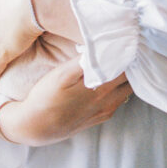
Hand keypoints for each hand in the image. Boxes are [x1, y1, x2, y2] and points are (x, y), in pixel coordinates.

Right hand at [0, 61, 131, 145]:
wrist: (35, 127)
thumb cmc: (46, 97)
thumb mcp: (62, 74)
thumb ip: (85, 62)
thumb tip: (105, 48)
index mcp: (103, 88)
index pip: (128, 67)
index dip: (129, 52)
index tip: (128, 40)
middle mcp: (109, 101)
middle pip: (132, 79)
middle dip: (132, 64)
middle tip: (127, 48)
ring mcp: (105, 110)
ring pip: (126, 90)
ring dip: (126, 77)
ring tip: (118, 61)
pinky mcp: (99, 117)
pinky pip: (117, 100)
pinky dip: (119, 88)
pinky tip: (108, 79)